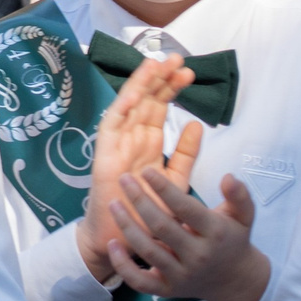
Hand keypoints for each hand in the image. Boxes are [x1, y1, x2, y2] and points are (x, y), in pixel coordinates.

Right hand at [77, 55, 190, 284]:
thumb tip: (197, 124)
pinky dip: (121, 106)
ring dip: (142, 84)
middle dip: (160, 79)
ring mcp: (116, 145)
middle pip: (146, 102)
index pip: (159, 109)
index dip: (171, 89)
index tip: (189, 72)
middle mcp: (131, 140)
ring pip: (129, 106)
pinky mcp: (104, 156)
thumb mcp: (176, 180)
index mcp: (148, 145)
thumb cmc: (148, 214)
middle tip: (178, 58)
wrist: (124, 242)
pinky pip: (111, 125)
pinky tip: (134, 91)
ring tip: (158, 63)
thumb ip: (187, 154)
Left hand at [100, 123, 269, 300]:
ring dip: (126, 226)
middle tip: (123, 179)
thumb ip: (239, 195)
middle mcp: (197, 255)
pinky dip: (123, 265)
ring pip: (147, 251)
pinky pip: (140, 281)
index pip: (185, 208)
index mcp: (215, 233)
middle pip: (161, 226)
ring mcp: (181, 275)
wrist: (234, 282)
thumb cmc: (232, 241)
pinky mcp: (167, 290)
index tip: (146, 171)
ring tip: (113, 204)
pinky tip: (112, 244)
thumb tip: (228, 176)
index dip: (163, 188)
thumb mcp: (244, 216)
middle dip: (139, 201)